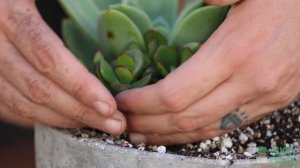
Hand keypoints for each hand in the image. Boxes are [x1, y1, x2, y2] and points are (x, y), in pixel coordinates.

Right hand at [0, 0, 125, 134]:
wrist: (1, 1)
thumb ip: (75, 3)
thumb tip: (114, 11)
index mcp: (11, 12)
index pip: (49, 58)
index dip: (80, 87)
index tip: (110, 106)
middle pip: (38, 88)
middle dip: (80, 111)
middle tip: (115, 124)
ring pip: (22, 102)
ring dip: (63, 119)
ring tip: (96, 124)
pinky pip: (9, 105)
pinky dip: (39, 117)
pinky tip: (66, 119)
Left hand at [116, 0, 299, 143]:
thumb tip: (184, 0)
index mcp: (236, 51)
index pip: (176, 93)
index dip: (144, 102)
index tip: (124, 100)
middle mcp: (249, 82)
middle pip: (186, 117)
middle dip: (149, 123)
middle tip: (125, 121)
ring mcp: (262, 97)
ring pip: (205, 129)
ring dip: (169, 135)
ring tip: (143, 135)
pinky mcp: (270, 103)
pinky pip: (226, 127)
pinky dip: (197, 133)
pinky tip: (180, 132)